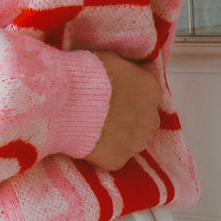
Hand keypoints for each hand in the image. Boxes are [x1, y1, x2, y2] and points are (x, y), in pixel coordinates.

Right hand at [84, 51, 162, 171]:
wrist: (68, 103)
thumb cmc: (89, 76)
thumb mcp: (115, 60)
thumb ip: (133, 68)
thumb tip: (142, 69)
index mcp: (152, 91)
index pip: (150, 92)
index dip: (132, 92)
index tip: (117, 92)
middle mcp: (151, 119)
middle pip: (144, 119)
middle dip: (129, 117)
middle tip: (105, 112)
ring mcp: (136, 143)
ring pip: (132, 141)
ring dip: (119, 136)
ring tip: (96, 128)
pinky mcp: (119, 160)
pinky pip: (114, 157)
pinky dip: (104, 152)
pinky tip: (89, 141)